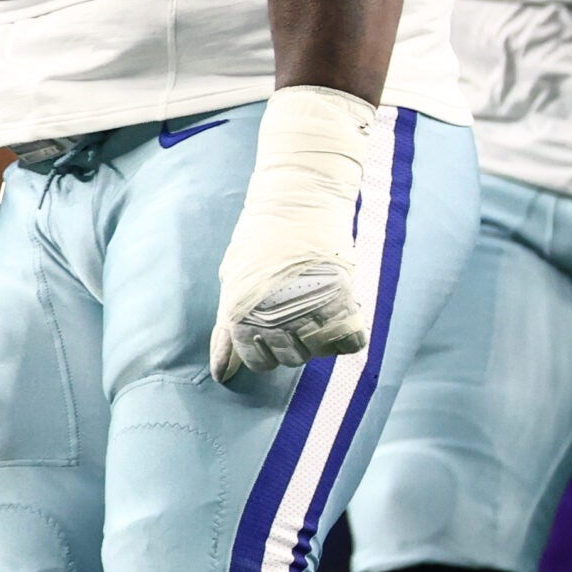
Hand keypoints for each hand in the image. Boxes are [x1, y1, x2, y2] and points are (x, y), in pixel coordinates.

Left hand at [211, 87, 373, 382]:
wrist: (299, 196)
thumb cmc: (262, 236)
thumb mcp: (235, 280)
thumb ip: (228, 330)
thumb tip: (222, 374)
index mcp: (241, 316)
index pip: (258, 363)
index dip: (266, 347)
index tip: (274, 322)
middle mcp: (272, 320)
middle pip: (290, 360)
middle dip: (294, 339)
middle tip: (297, 304)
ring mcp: (308, 314)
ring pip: (318, 354)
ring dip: (320, 335)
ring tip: (317, 301)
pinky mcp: (343, 304)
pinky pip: (350, 343)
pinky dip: (348, 332)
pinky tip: (340, 308)